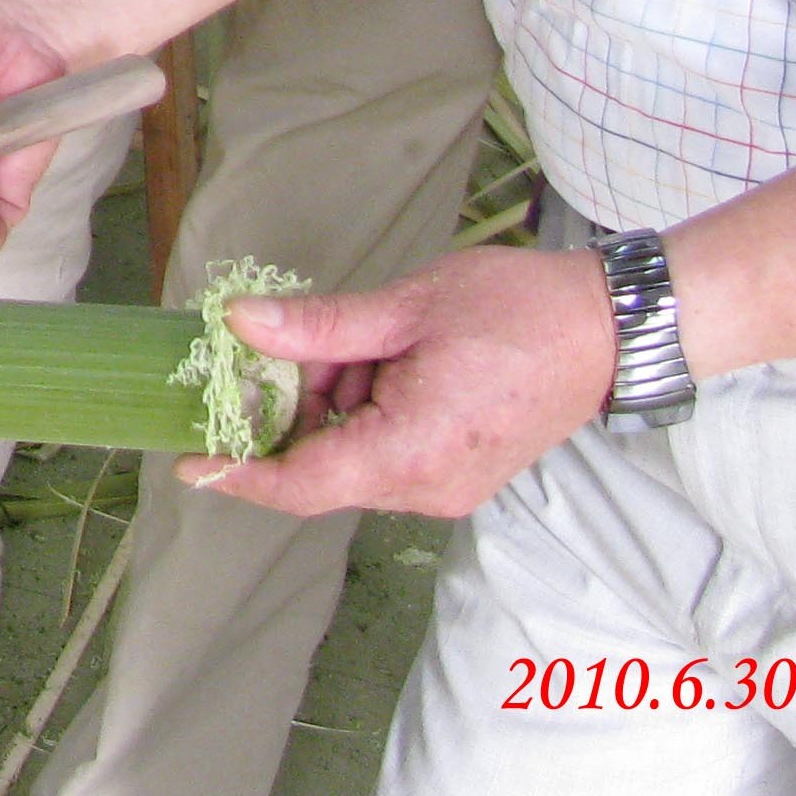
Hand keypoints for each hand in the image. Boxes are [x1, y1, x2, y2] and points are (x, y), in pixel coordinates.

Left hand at [180, 245, 616, 518]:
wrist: (609, 329)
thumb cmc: (516, 310)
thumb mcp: (405, 307)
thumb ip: (318, 327)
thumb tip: (238, 324)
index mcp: (412, 453)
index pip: (303, 485)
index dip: (238, 476)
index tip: (186, 462)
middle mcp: (428, 488)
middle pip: (321, 468)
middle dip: (289, 411)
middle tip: (275, 347)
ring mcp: (447, 486)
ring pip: (351, 456)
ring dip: (331, 403)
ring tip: (361, 342)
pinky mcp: (460, 472)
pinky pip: (384, 452)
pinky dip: (363, 409)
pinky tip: (380, 359)